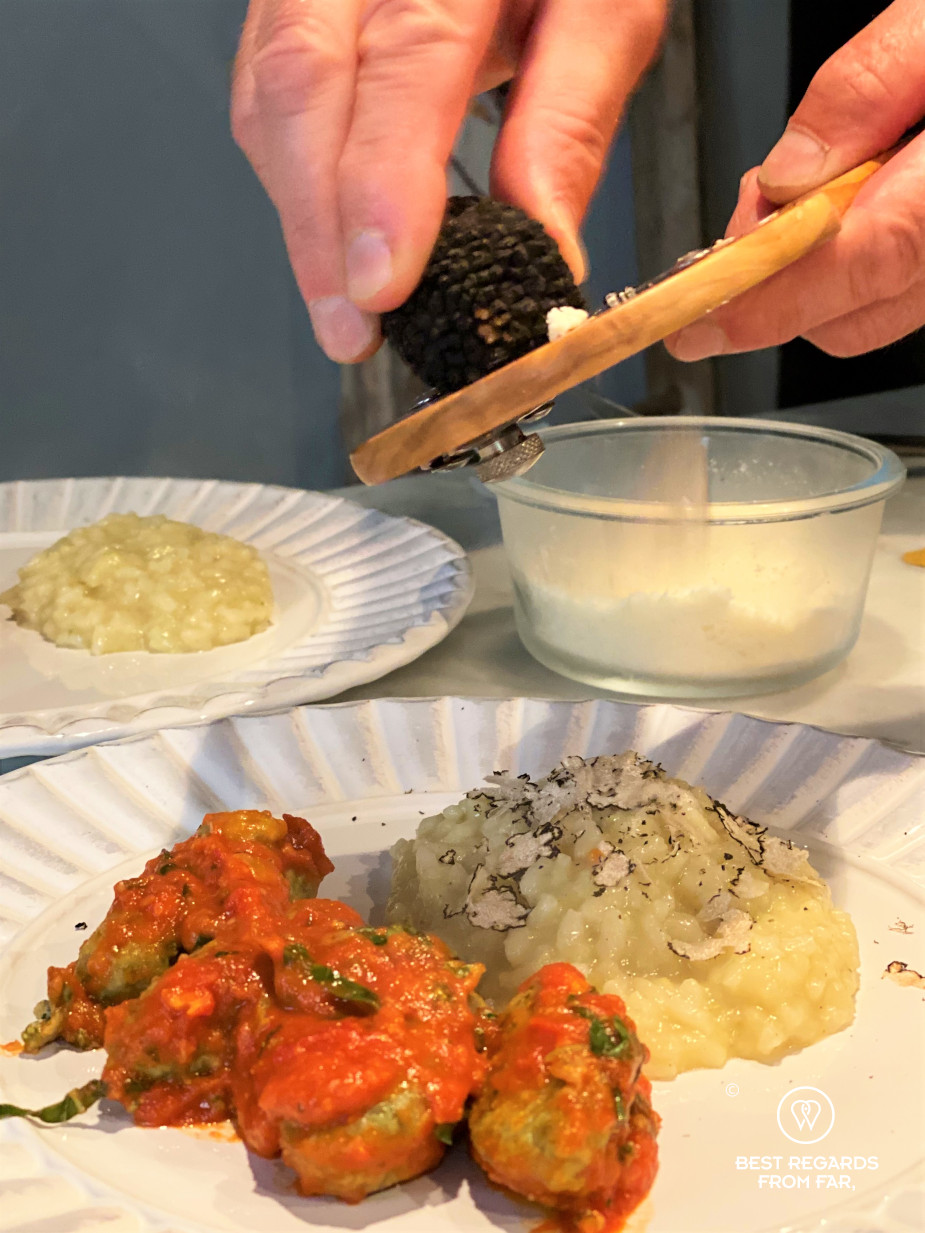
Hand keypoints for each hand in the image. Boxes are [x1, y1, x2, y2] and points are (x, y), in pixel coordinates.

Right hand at [232, 0, 664, 362]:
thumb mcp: (606, 8)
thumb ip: (568, 121)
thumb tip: (543, 246)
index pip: (404, 62)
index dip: (381, 184)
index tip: (384, 286)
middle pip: (301, 82)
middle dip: (317, 225)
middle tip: (351, 329)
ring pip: (268, 94)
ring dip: (299, 216)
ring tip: (343, 308)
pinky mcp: (289, 4)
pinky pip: (264, 90)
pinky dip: (292, 179)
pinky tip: (326, 239)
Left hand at [667, 0, 924, 362]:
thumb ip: (867, 88)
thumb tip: (790, 174)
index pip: (855, 262)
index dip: (767, 302)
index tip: (696, 322)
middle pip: (850, 315)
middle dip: (778, 285)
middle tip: (757, 211)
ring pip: (870, 313)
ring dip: (811, 278)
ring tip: (810, 191)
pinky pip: (897, 292)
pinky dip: (850, 266)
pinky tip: (850, 201)